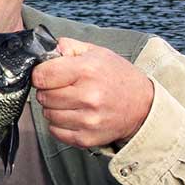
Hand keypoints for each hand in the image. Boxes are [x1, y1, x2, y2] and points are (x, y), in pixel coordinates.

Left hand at [31, 37, 153, 148]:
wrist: (144, 105)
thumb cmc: (117, 76)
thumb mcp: (96, 52)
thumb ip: (67, 46)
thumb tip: (44, 49)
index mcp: (87, 71)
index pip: (42, 76)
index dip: (40, 74)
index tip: (48, 75)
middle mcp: (88, 96)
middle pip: (43, 96)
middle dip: (48, 91)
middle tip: (63, 88)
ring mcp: (88, 120)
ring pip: (48, 115)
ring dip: (54, 108)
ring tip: (70, 101)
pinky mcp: (88, 138)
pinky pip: (56, 132)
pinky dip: (59, 124)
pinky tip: (73, 115)